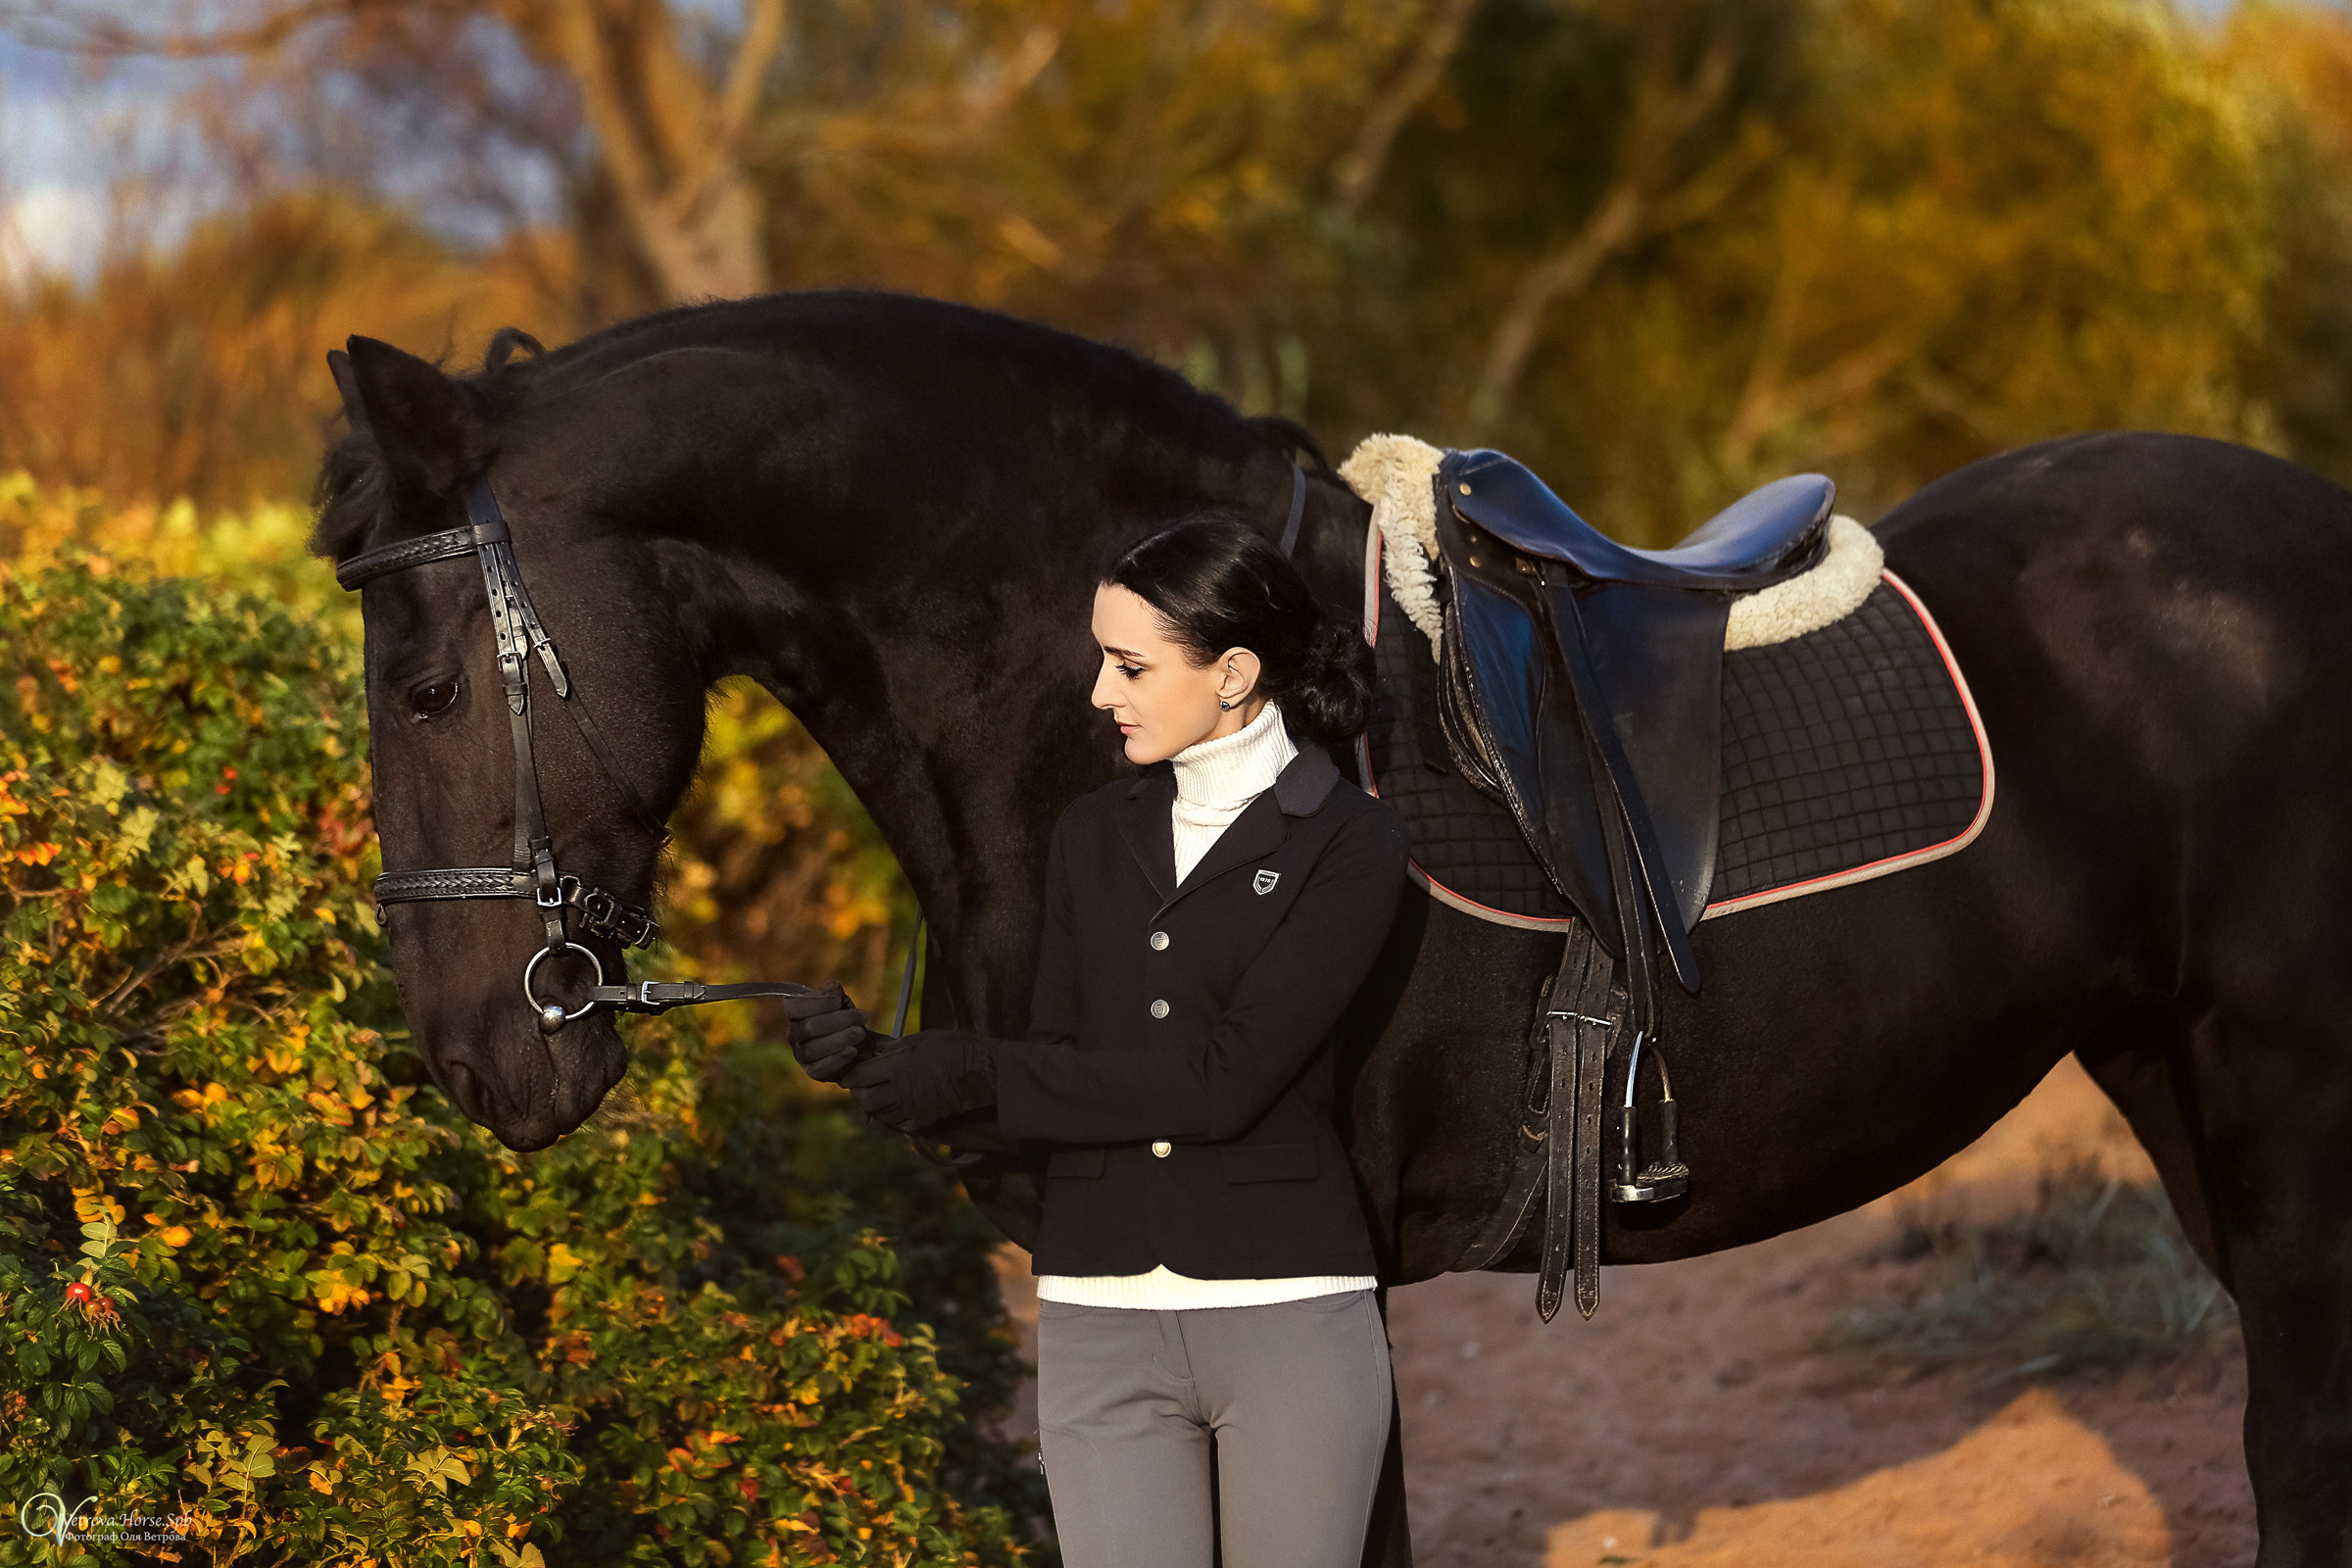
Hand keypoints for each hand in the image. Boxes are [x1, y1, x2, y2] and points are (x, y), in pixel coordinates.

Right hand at [778, 982, 871, 1082]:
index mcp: (796, 1014)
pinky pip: (819, 1069)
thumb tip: (833, 990)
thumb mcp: (841, 1001)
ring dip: (840, 1039)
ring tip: (860, 1033)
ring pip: (812, 1049)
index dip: (816, 1003)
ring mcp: (801, 1055)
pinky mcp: (813, 1072)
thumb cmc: (845, 1018)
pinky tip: (853, 1051)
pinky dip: (837, 1060)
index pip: (793, 1006)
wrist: (861, 1044)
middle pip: (809, 1027)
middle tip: (862, 1016)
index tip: (839, 1001)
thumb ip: (834, 993)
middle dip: (838, 1020)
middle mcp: (794, 1035)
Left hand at [844, 1031, 996, 1133]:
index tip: (849, 1073)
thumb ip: (897, 1047)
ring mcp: (911, 1107)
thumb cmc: (955, 1048)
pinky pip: (896, 1124)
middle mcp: (900, 1089)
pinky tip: (893, 1107)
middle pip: (865, 1098)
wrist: (981, 1073)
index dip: (851, 1075)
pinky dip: (889, 1117)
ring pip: (878, 1114)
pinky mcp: (922, 1119)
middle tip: (861, 1085)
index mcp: (898, 1065)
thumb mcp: (923, 1039)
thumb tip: (877, 1050)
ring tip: (876, 1096)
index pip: (861, 1076)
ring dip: (872, 1106)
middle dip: (859, 1092)